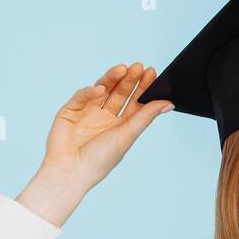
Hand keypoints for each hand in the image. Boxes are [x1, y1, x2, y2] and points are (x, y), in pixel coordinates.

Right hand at [17, 62, 171, 226]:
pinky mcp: (70, 110)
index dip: (143, 87)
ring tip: (122, 69)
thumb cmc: (99, 160)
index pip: (134, 102)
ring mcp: (88, 112)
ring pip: (102, 89)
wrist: (70, 171)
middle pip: (119, 92)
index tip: (152, 73)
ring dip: (112, 78)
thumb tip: (168, 103)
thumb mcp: (127, 135)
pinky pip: (82, 96)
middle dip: (129, 79)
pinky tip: (100, 90)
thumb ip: (146, 116)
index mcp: (120, 126)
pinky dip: (90, 91)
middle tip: (138, 67)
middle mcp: (105, 118)